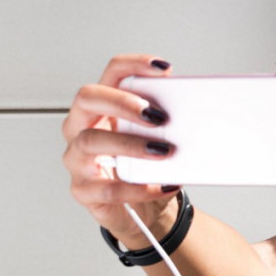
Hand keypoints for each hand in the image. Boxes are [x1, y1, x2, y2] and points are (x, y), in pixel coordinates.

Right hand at [61, 54, 181, 242]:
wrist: (143, 209)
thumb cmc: (147, 166)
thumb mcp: (158, 138)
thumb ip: (167, 121)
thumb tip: (196, 109)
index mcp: (104, 107)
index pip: (112, 74)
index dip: (134, 65)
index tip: (163, 69)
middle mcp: (83, 127)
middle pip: (89, 99)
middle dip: (122, 102)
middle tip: (156, 115)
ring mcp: (78, 159)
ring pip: (91, 141)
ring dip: (130, 144)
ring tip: (162, 151)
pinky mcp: (84, 190)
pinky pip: (107, 188)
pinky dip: (138, 187)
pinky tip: (161, 185)